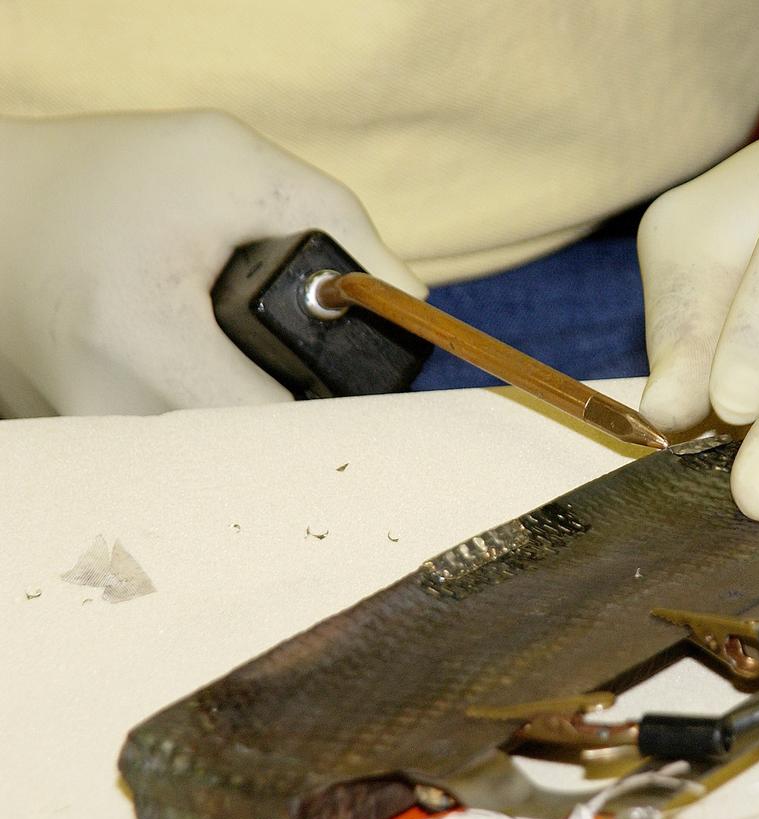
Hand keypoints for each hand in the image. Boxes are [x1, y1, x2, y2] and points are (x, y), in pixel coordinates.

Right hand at [0, 111, 420, 416]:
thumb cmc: (111, 176)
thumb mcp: (227, 162)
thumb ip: (334, 217)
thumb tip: (409, 298)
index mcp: (143, 343)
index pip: (280, 431)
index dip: (346, 413)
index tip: (381, 392)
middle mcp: (110, 410)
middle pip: (258, 456)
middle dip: (313, 419)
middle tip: (336, 377)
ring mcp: (97, 439)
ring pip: (225, 462)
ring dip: (271, 423)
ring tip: (281, 372)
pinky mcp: (95, 444)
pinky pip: (191, 454)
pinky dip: (227, 422)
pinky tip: (242, 384)